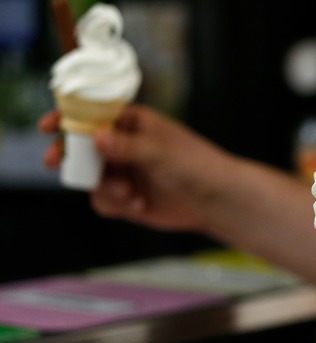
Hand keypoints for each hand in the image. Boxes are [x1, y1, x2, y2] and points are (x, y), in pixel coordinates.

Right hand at [38, 105, 233, 232]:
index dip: (67, 118)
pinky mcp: (126, 198)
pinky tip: (138, 204)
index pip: (92, 115)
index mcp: (133, 123)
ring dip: (103, 187)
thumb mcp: (162, 152)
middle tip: (55, 162)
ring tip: (128, 193)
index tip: (49, 126)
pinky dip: (115, 204)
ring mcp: (123, 172)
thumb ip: (128, 146)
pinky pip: (102, 201)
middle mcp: (123, 146)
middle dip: (69, 156)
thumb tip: (97, 136)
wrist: (217, 201)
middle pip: (81, 148)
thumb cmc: (197, 166)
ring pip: (90, 178)